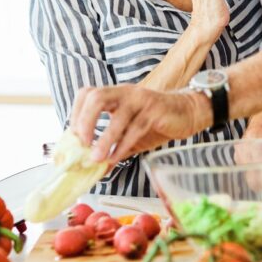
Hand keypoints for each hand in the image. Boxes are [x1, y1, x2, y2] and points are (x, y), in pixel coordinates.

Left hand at [68, 85, 211, 164]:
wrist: (188, 113)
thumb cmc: (156, 123)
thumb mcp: (130, 135)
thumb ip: (113, 148)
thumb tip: (95, 168)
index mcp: (116, 95)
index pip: (87, 94)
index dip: (76, 113)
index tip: (73, 137)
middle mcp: (126, 93)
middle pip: (97, 97)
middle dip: (84, 120)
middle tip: (81, 143)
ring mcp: (141, 100)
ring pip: (118, 116)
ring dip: (104, 139)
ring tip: (96, 158)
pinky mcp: (155, 111)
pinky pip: (136, 128)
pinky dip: (123, 146)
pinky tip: (116, 158)